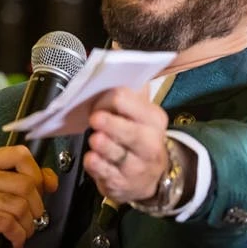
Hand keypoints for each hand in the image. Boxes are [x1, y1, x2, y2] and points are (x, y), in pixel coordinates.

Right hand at [0, 145, 58, 247]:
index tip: (39, 192)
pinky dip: (17, 236)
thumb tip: (50, 180)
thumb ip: (32, 182)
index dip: (37, 175)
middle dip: (36, 208)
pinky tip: (14, 241)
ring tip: (21, 232)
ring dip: (27, 226)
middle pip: (25, 184)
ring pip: (19, 206)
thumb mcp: (8, 196)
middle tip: (30, 220)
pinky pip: (7, 223)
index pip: (19, 154)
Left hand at [82, 86, 170, 202]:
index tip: (102, 100)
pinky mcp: (121, 184)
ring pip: (117, 154)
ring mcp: (137, 167)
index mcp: (154, 121)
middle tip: (96, 118)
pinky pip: (105, 173)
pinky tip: (93, 158)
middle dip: (110, 124)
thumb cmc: (140, 139)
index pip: (132, 103)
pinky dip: (96, 164)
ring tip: (96, 139)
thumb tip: (117, 63)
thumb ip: (131, 93)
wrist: (152, 177)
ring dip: (103, 145)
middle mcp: (150, 144)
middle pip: (130, 133)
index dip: (112, 99)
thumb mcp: (142, 114)